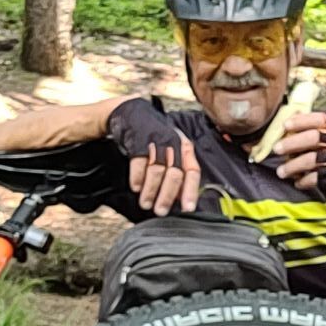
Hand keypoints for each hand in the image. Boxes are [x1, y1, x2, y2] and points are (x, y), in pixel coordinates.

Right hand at [107, 97, 200, 214]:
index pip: (192, 171)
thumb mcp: (172, 151)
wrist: (133, 114)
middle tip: (161, 211)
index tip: (187, 208)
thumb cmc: (156, 138)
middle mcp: (173, 144)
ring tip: (146, 204)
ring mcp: (156, 141)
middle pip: (174, 174)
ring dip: (151, 191)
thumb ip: (178, 172)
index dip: (190, 191)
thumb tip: (182, 199)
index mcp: (185, 148)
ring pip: (157, 171)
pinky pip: (139, 163)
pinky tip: (136, 188)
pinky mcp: (138, 141)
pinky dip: (137, 178)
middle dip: (167, 196)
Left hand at [274, 112, 325, 214]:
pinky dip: (302, 180)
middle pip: (314, 137)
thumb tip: (288, 125)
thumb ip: (316, 133)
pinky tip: (296, 182)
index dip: (302, 121)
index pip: (321, 119)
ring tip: (281, 172)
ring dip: (292, 166)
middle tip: (277, 149)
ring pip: (311, 159)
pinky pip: (313, 177)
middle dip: (292, 143)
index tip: (285, 125)